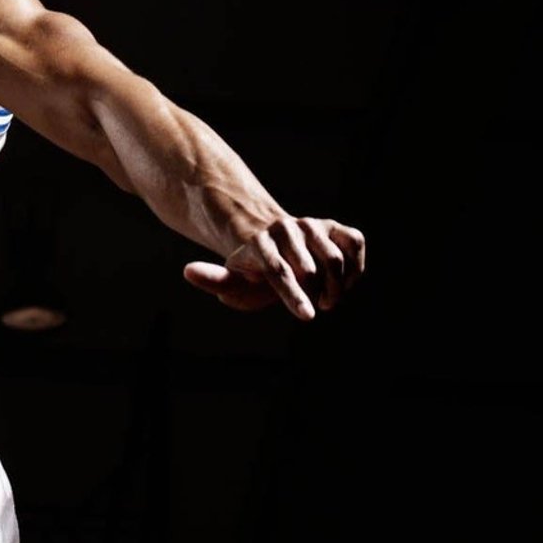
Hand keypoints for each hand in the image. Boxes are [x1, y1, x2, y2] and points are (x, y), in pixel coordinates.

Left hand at [182, 216, 366, 319]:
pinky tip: (343, 280)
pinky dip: (355, 268)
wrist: (273, 252)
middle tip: (313, 303)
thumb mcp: (232, 282)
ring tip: (325, 298)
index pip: (278, 270)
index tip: (308, 317)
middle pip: (312, 269)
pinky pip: (354, 243)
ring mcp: (311, 225)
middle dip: (315, 294)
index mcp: (258, 243)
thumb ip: (213, 279)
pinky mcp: (334, 226)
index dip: (293, 294)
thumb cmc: (252, 276)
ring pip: (335, 259)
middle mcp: (285, 228)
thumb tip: (188, 270)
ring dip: (337, 286)